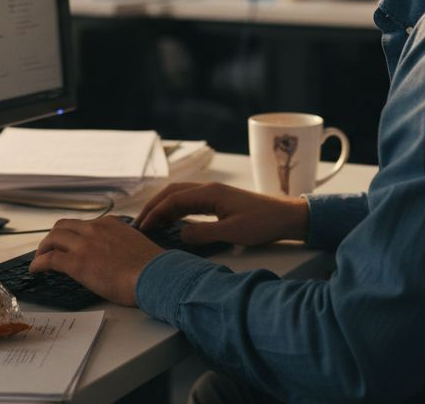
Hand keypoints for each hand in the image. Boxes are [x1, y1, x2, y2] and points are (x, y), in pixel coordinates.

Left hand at [29, 215, 162, 305]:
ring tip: (39, 259)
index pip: (84, 224)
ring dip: (43, 248)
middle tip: (49, 249)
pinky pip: (49, 259)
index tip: (69, 242)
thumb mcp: (136, 245)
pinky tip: (35, 270)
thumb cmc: (152, 267)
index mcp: (110, 224)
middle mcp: (95, 229)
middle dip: (53, 237)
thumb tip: (119, 254)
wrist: (154, 276)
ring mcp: (84, 244)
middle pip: (63, 226)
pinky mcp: (76, 262)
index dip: (72, 234)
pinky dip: (38, 263)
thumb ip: (122, 243)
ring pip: (52, 238)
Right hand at [135, 182, 309, 246]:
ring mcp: (213, 193)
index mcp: (210, 193)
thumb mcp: (232, 232)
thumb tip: (180, 235)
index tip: (142, 227)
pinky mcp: (218, 200)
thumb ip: (204, 234)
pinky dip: (175, 210)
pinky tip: (171, 222)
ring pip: (179, 196)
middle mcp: (208, 189)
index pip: (173, 199)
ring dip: (163, 207)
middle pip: (172, 193)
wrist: (285, 216)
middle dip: (153, 207)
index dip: (155, 213)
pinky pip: (189, 202)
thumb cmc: (262, 223)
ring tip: (150, 224)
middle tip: (139, 224)